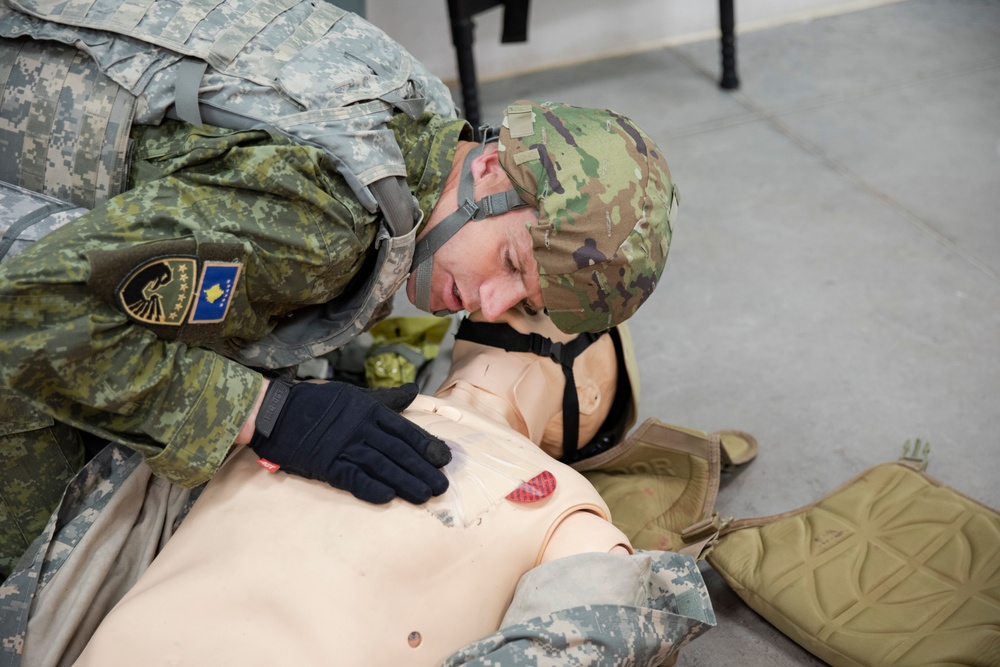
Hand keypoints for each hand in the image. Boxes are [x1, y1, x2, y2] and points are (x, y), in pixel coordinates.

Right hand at [248, 379, 449, 503]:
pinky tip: (388, 497)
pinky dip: (370, 487)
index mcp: (370, 411)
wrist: (278, 412)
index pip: (405, 430)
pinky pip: (352, 478)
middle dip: (422, 469)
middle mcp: (361, 428)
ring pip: (381, 465)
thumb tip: (414, 391)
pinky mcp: (326, 464)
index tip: (444, 459)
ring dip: (404, 482)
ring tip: (424, 496)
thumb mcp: (355, 395)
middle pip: (398, 451)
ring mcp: (344, 446)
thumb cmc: (319, 402)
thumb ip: (387, 398)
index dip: (426, 446)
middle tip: (441, 486)